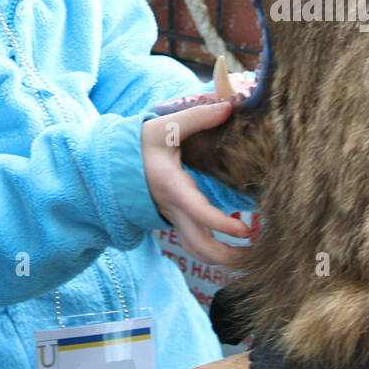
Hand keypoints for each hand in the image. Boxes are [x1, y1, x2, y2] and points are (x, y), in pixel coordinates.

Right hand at [142, 101, 251, 265]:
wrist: (112, 164)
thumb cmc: (140, 144)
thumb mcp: (165, 126)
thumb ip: (197, 117)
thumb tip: (229, 107)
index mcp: (172, 186)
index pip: (198, 212)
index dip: (221, 224)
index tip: (244, 230)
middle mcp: (172, 208)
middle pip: (199, 246)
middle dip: (227, 257)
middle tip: (257, 257)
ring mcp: (173, 218)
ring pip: (197, 250)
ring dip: (222, 260)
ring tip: (252, 259)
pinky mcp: (175, 221)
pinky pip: (195, 244)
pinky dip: (214, 253)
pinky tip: (236, 251)